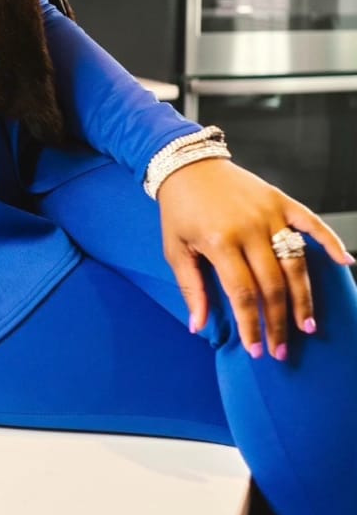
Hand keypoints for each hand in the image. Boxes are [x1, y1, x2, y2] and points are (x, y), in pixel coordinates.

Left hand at [157, 157, 355, 359]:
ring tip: (307, 325)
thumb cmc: (179, 209)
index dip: (252, 325)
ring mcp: (268, 214)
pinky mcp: (280, 200)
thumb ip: (191, 288)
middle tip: (282, 348)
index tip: (256, 350)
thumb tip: (198, 327)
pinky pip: (311, 223)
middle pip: (272, 285)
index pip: (243, 294)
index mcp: (220, 242)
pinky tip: (346, 262)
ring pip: (295, 262)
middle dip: (278, 321)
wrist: (186, 164)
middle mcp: (249, 229)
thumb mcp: (175, 249)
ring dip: (304, 297)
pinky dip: (330, 241)